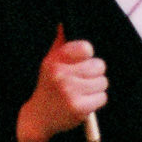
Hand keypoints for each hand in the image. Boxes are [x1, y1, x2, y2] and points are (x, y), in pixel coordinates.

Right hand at [17, 25, 105, 141]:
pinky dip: (96, 101)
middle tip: (82, 80)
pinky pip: (102, 98)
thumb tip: (64, 24)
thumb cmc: (48, 86)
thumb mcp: (49, 63)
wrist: (38, 118)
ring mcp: (70, 92)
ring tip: (81, 92)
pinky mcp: (78, 108)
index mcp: (55, 61)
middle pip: (99, 66)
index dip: (88, 55)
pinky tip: (83, 102)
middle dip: (94, 73)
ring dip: (96, 88)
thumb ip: (60, 44)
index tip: (82, 61)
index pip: (86, 48)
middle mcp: (62, 75)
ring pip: (102, 82)